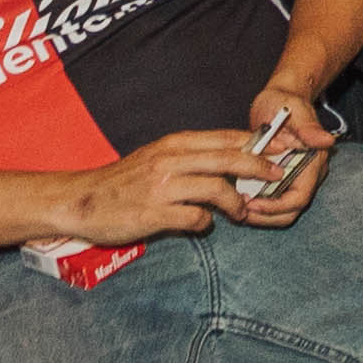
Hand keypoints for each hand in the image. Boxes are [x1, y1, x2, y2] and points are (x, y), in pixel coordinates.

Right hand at [52, 129, 289, 247]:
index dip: (258, 143)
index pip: (227, 138)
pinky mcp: (153, 214)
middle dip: (260, 168)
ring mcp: (162, 187)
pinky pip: (194, 217)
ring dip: (236, 202)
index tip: (282, 149)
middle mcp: (171, 160)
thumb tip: (230, 160)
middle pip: (229, 159)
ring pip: (217, 188)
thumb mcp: (157, 156)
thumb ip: (190, 156)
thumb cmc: (123, 180)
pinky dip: (205, 222)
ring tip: (243, 212)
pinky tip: (203, 225)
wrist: (80, 200)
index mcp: (175, 144)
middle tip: (277, 176)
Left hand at [228, 85, 337, 222]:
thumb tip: (326, 141)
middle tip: (240, 211)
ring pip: (281, 210)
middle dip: (266, 216)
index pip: (299, 197)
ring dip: (260, 213)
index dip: (275, 207)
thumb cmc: (284, 102)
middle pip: (291, 210)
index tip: (250, 203)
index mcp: (313, 160)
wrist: (277, 100)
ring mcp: (295, 177)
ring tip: (237, 205)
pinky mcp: (282, 178)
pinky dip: (257, 204)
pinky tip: (238, 197)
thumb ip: (308, 128)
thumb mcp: (293, 111)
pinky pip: (272, 200)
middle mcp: (308, 173)